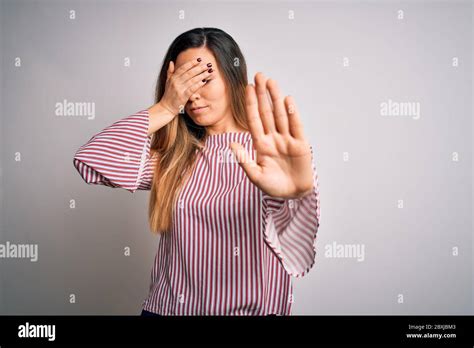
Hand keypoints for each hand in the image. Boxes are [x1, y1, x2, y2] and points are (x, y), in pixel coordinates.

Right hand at [159, 58, 213, 115]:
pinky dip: (198, 84)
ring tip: (209, 72)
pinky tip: (204, 81)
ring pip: (192, 80)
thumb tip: (171, 62)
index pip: (183, 68)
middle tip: (207, 65)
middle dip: (199, 68)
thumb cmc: (168, 95)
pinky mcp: (183, 96)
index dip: (191, 63)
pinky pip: (192, 89)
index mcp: (173, 78)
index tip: (199, 60)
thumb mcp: (167, 82)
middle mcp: (176, 82)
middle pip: (189, 73)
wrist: (166, 107)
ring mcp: (179, 89)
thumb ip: (170, 72)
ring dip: (201, 75)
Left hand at [230, 72, 313, 198]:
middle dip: (263, 95)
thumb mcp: (255, 176)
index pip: (254, 120)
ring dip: (276, 98)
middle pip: (267, 112)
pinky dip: (292, 113)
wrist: (293, 195)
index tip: (247, 88)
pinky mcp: (300, 144)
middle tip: (259, 76)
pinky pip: (296, 126)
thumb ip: (244, 160)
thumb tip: (231, 144)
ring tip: (271, 82)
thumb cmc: (273, 187)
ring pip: (281, 115)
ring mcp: (287, 140)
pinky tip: (287, 100)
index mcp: (260, 145)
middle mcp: (273, 138)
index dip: (250, 104)